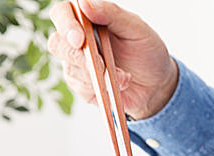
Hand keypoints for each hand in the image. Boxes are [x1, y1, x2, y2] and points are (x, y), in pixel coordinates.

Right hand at [48, 0, 178, 119]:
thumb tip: (84, 3)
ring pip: (71, 69)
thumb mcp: (136, 29)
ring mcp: (78, 65)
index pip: (63, 13)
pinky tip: (119, 86)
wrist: (156, 85)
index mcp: (89, 19)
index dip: (66, 24)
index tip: (79, 39)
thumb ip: (111, 14)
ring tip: (123, 76)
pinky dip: (102, 89)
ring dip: (98, 75)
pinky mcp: (83, 87)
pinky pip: (82, 89)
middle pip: (57, 43)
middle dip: (76, 56)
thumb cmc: (146, 51)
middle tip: (99, 65)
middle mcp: (79, 40)